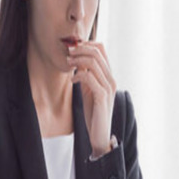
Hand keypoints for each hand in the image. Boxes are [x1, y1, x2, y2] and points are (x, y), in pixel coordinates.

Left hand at [67, 41, 115, 156]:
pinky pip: (89, 78)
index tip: (72, 49)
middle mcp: (111, 79)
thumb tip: (77, 61)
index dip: (86, 44)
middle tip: (68, 53)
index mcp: (109, 76)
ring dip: (77, 60)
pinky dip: (78, 75)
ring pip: (93, 62)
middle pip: (97, 52)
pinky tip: (72, 80)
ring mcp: (108, 87)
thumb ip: (87, 75)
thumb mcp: (89, 89)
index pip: (101, 49)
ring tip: (68, 64)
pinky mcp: (102, 96)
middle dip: (79, 49)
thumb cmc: (93, 112)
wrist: (99, 133)